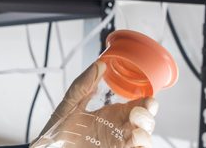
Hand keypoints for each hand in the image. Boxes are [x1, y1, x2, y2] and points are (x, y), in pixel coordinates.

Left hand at [30, 62, 157, 147]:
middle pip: (146, 121)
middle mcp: (118, 129)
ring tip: (136, 128)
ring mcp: (118, 143)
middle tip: (140, 110)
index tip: (147, 97)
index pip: (138, 105)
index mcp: (111, 114)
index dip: (148, 101)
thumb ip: (82, 86)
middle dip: (149, 115)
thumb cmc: (56, 133)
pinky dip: (142, 144)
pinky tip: (134, 138)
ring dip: (146, 131)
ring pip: (145, 137)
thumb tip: (98, 65)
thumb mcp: (69, 106)